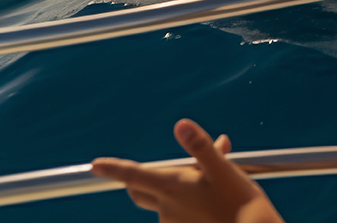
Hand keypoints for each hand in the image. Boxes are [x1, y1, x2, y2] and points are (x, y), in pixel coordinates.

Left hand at [92, 118, 283, 222]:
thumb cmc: (240, 202)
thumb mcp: (224, 169)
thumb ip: (200, 146)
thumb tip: (180, 124)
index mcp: (172, 187)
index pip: (133, 175)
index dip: (113, 168)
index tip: (96, 165)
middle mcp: (167, 207)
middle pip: (140, 190)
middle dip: (142, 178)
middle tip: (167, 167)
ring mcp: (174, 222)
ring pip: (164, 201)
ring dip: (178, 188)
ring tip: (213, 179)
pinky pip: (178, 214)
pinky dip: (190, 201)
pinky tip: (214, 197)